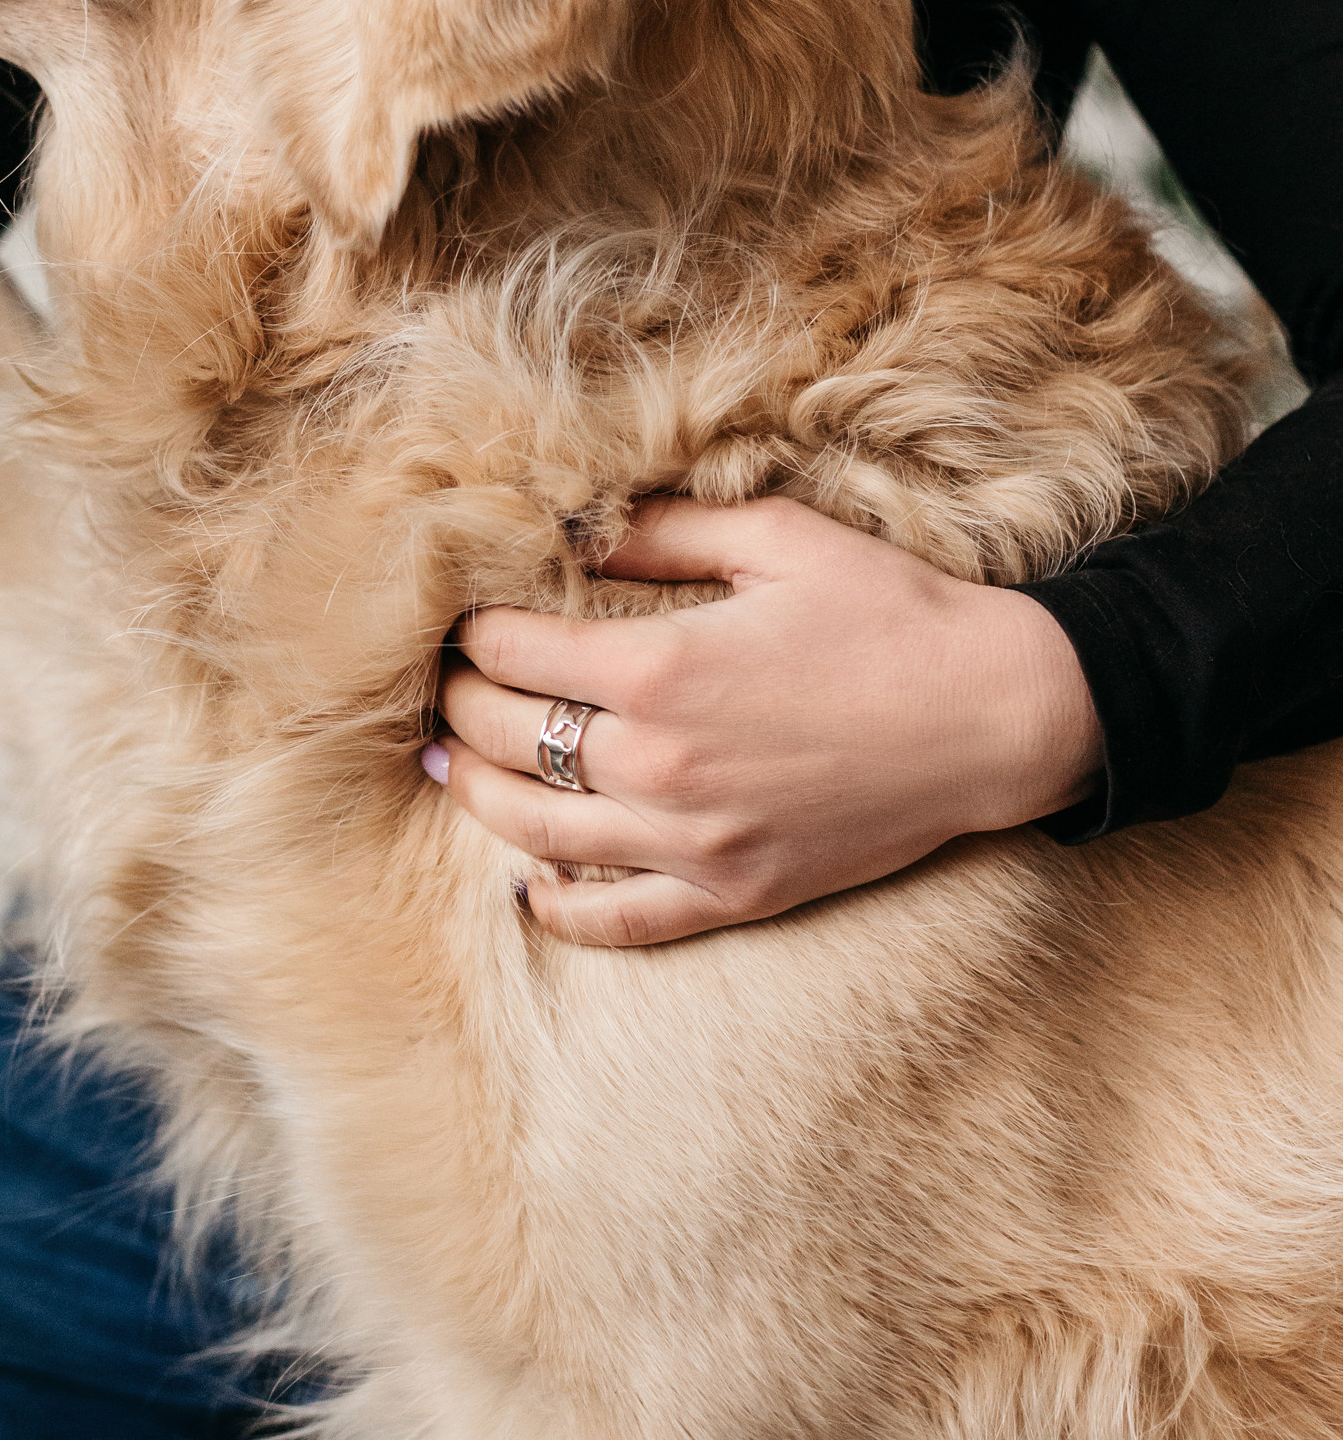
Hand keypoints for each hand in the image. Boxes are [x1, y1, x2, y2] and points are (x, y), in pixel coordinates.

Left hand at [430, 496, 1103, 946]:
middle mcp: (658, 766)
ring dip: (476, 796)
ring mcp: (693, 842)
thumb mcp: (777, 540)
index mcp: (659, 669)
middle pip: (501, 738)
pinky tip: (529, 888)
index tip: (459, 616)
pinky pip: (617, 920)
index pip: (511, 651)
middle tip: (443, 685)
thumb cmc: (891, 614)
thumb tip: (575, 519)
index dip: (470, 630)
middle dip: (457, 705)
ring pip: (534, 832)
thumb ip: (662, 531)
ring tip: (448, 768)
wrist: (995, 715)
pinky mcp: (732, 893)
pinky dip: (558, 909)